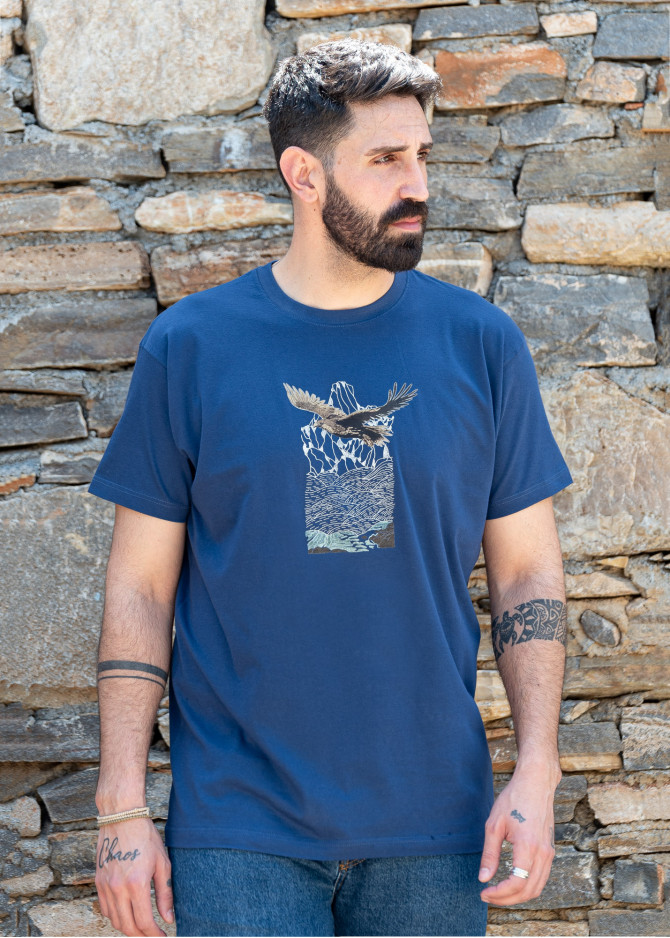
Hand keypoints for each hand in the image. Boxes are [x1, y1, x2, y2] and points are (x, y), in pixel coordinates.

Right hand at [95, 818, 173, 935]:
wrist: (122, 817)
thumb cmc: (145, 836)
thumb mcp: (162, 863)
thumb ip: (165, 893)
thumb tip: (168, 918)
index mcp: (137, 884)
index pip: (144, 922)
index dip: (154, 934)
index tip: (163, 936)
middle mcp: (118, 888)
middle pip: (127, 926)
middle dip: (141, 936)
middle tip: (153, 934)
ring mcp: (105, 886)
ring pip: (114, 920)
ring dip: (128, 928)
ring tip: (141, 926)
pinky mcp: (98, 882)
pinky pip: (105, 909)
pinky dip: (115, 916)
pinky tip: (126, 912)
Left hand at [478, 761, 558, 905]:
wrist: (536, 783)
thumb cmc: (513, 800)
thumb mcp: (494, 824)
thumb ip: (490, 854)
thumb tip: (484, 879)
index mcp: (528, 847)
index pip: (516, 883)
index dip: (499, 894)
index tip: (484, 892)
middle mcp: (543, 853)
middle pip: (528, 891)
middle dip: (507, 899)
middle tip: (488, 896)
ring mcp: (549, 853)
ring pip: (537, 887)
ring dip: (518, 896)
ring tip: (498, 893)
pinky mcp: (550, 850)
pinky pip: (541, 877)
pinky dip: (527, 886)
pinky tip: (512, 882)